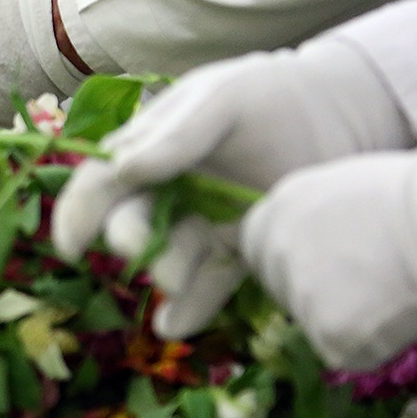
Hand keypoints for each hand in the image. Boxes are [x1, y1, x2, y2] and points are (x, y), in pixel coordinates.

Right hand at [53, 40, 414, 338]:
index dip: (78, 214)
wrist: (344, 111)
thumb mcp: (219, 101)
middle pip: (131, 223)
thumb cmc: (268, 93)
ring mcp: (203, 219)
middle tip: (154, 261)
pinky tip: (177, 324)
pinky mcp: (239, 245)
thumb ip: (172, 136)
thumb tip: (122, 171)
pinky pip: (209, 280)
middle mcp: (168, 187)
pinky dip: (191, 306)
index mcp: (149, 146)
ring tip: (176, 288)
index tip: (72, 247)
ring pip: (168, 257)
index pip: (100, 181)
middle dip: (133, 245)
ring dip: (164, 277)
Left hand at [241, 149, 416, 370]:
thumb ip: (319, 215)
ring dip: (347, 317)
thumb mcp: (347, 187)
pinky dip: (374, 343)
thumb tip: (322, 237)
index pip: (259, 246)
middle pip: (281, 286)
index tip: (323, 266)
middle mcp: (276, 252)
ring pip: (316, 320)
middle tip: (364, 288)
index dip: (291, 259)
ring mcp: (298, 295)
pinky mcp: (328, 335)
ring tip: (395, 294)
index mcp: (279, 208)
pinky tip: (402, 317)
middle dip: (315, 292)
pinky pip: (347, 348)